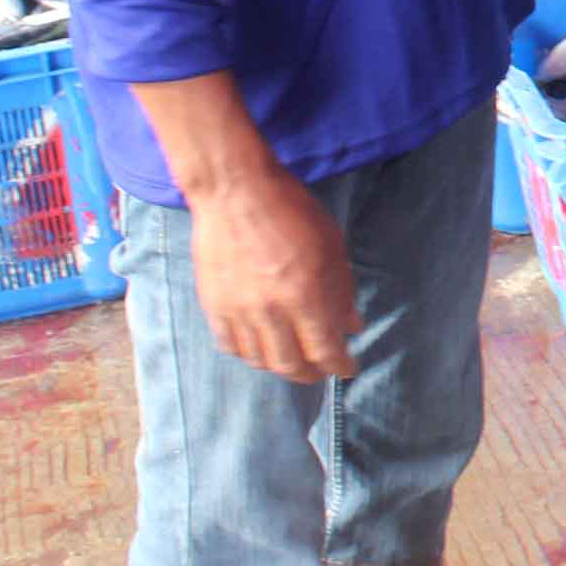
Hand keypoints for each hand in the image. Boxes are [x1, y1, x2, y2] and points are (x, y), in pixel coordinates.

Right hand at [188, 167, 360, 381]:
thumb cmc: (291, 210)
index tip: (348, 368)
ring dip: (281, 367)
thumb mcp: (331, 246)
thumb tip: (352, 325)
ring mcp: (238, 310)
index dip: (340, 365)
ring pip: (260, 360)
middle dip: (312, 374)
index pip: (325, 351)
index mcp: (305, 295)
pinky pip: (230, 345)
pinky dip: (249, 354)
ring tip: (294, 363)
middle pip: (291, 364)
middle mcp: (270, 311)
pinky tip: (260, 350)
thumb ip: (342, 290)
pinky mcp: (213, 305)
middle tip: (322, 371)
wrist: (234, 191)